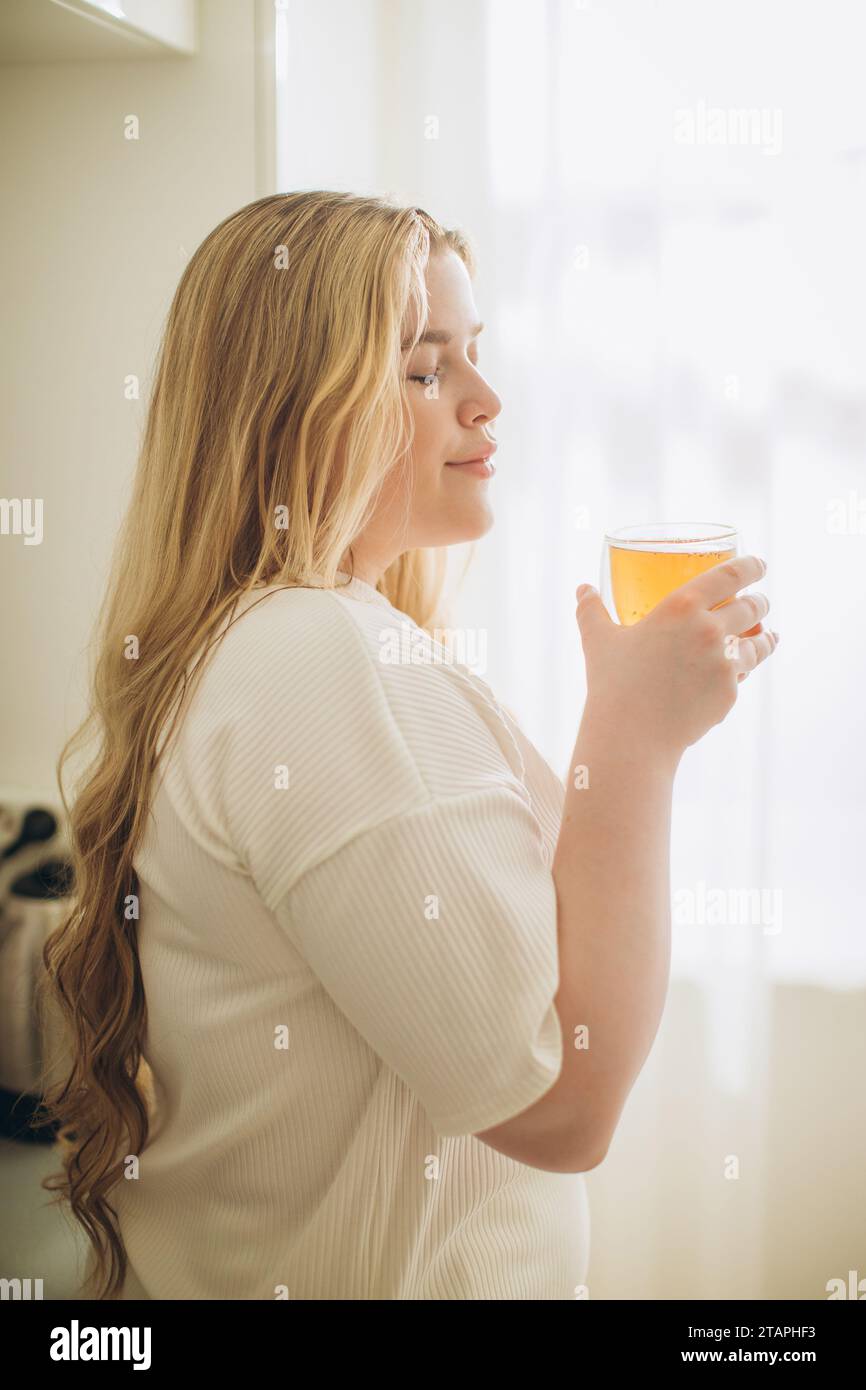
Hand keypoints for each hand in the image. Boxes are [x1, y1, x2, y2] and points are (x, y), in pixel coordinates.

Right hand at [575, 555, 778, 763]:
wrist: (630, 736)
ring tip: (768, 635)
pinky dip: (747, 668)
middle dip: (760, 602)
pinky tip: (746, 668)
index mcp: (681, 606)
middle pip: (752, 606)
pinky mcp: (730, 693)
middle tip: (759, 601)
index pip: (730, 574)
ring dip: (766, 636)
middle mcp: (709, 630)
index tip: (760, 564)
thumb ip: (591, 610)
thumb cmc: (612, 684)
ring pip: (759, 642)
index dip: (751, 566)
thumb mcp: (598, 640)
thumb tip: (583, 590)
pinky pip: (745, 674)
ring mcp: (724, 663)